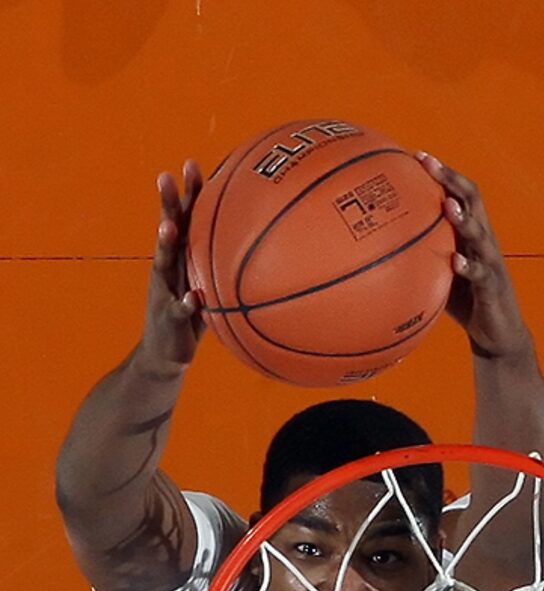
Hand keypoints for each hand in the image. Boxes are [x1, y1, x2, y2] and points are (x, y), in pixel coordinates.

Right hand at [137, 160, 204, 375]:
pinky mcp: (169, 320)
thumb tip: (262, 247)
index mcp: (179, 260)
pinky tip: (192, 298)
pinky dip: (185, 304)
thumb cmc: (192, 316)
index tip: (192, 164)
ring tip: (168, 227)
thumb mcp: (208, 287)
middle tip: (166, 176)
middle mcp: (168, 270)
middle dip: (167, 203)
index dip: (187, 194)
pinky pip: (178, 311)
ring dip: (166, 245)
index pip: (184, 220)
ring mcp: (164, 293)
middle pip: (167, 231)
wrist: (165, 356)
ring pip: (164, 265)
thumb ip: (222, 266)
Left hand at [417, 153, 531, 360]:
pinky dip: (468, 266)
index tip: (416, 155)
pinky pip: (481, 273)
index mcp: (470, 233)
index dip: (441, 173)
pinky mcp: (493, 287)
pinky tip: (455, 262)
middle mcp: (483, 240)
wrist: (498, 333)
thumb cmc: (466, 302)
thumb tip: (377, 253)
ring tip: (448, 206)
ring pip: (480, 232)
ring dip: (463, 218)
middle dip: (451, 178)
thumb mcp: (440, 275)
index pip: (458, 193)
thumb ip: (419, 258)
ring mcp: (490, 262)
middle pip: (472, 199)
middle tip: (429, 164)